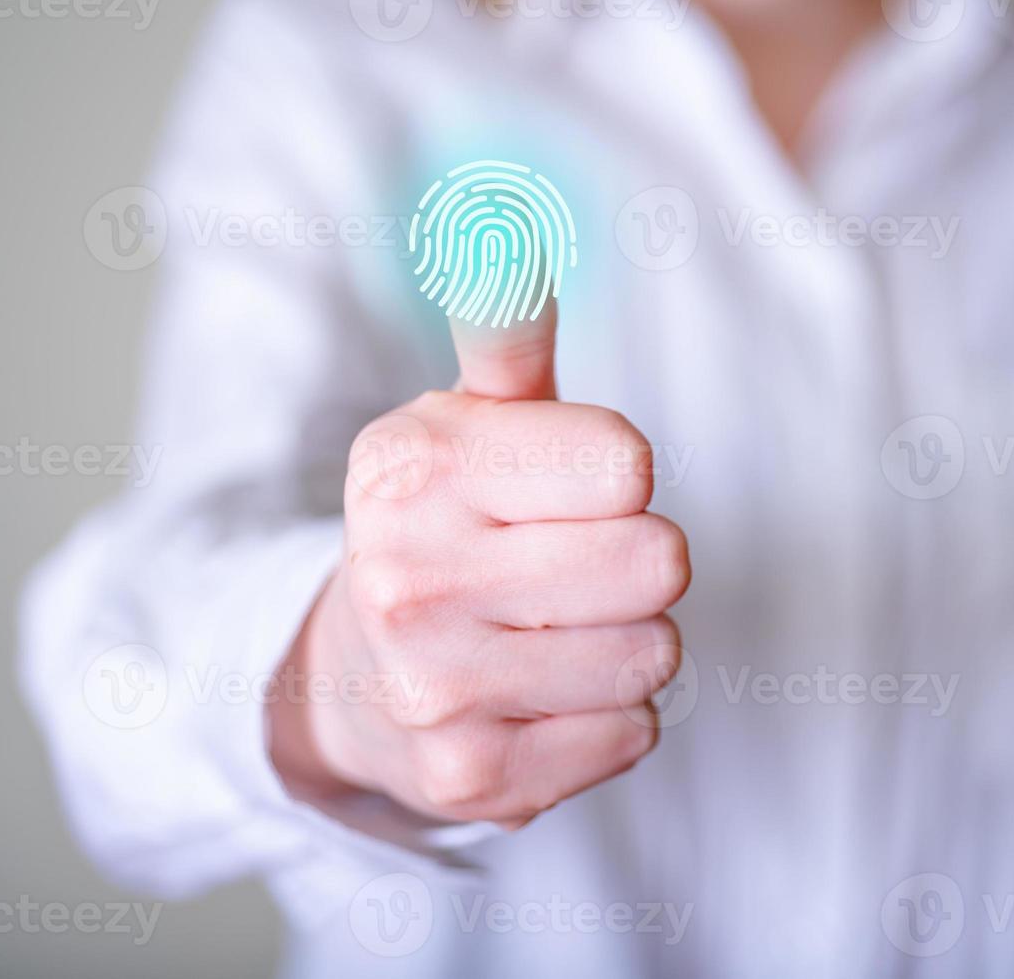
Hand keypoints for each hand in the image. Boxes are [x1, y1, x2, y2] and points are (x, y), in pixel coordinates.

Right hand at [269, 301, 689, 827]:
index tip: (567, 490)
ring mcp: (434, 693)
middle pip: (660, 562)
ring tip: (550, 633)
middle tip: (565, 567)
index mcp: (410, 469)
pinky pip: (633, 733)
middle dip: (633, 560)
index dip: (617, 476)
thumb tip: (508, 231)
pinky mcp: (472, 783)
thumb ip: (505, 333)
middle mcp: (406, 581)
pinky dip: (607, 717)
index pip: (629, 465)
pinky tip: (539, 697)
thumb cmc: (445, 529)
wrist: (354, 679)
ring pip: (655, 654)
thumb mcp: (463, 421)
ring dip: (625, 642)